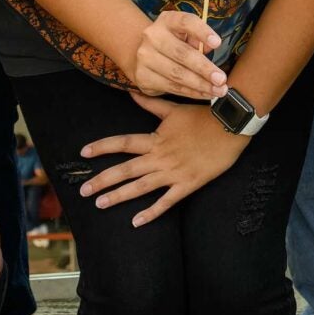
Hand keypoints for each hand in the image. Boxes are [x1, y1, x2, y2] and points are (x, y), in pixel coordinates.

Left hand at [79, 94, 248, 225]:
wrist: (230, 126)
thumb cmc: (203, 116)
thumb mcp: (174, 109)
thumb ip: (151, 104)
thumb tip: (131, 92)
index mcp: (156, 139)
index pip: (123, 143)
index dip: (103, 147)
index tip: (84, 152)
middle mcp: (160, 157)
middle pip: (126, 170)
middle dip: (102, 180)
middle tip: (83, 191)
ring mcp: (173, 173)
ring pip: (140, 187)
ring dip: (119, 196)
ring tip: (100, 204)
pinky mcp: (187, 184)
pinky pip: (166, 201)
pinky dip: (151, 212)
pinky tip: (136, 222)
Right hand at [130, 8, 226, 100]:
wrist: (145, 55)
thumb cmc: (175, 43)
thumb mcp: (186, 35)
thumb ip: (199, 39)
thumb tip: (210, 47)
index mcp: (167, 20)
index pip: (186, 22)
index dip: (202, 32)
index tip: (218, 43)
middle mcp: (153, 36)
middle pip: (182, 53)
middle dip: (205, 69)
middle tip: (221, 79)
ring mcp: (145, 57)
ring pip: (177, 74)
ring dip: (200, 85)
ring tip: (218, 90)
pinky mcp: (143, 76)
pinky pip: (171, 87)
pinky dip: (191, 92)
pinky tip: (204, 94)